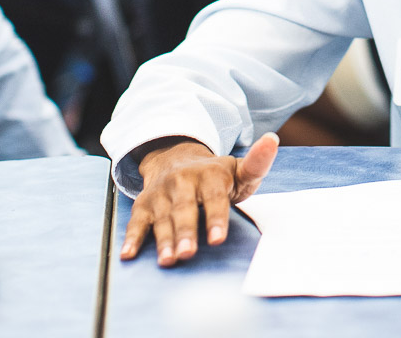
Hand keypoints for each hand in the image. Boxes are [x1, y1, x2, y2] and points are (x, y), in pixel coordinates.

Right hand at [122, 133, 279, 266]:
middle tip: (188, 253)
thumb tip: (271, 140)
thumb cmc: (215, 175)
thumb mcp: (238, 169)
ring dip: (163, 240)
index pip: (214, 198)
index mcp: (209, 175)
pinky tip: (128, 254)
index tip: (218, 239)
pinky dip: (131, 238)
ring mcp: (161, 193)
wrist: (176, 158)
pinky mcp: (144, 204)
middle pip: (184, 210)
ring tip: (167, 260)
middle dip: (186, 232)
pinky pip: (136, 222)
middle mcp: (182, 182)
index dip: (215, 219)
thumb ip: (257, 163)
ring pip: (162, 218)